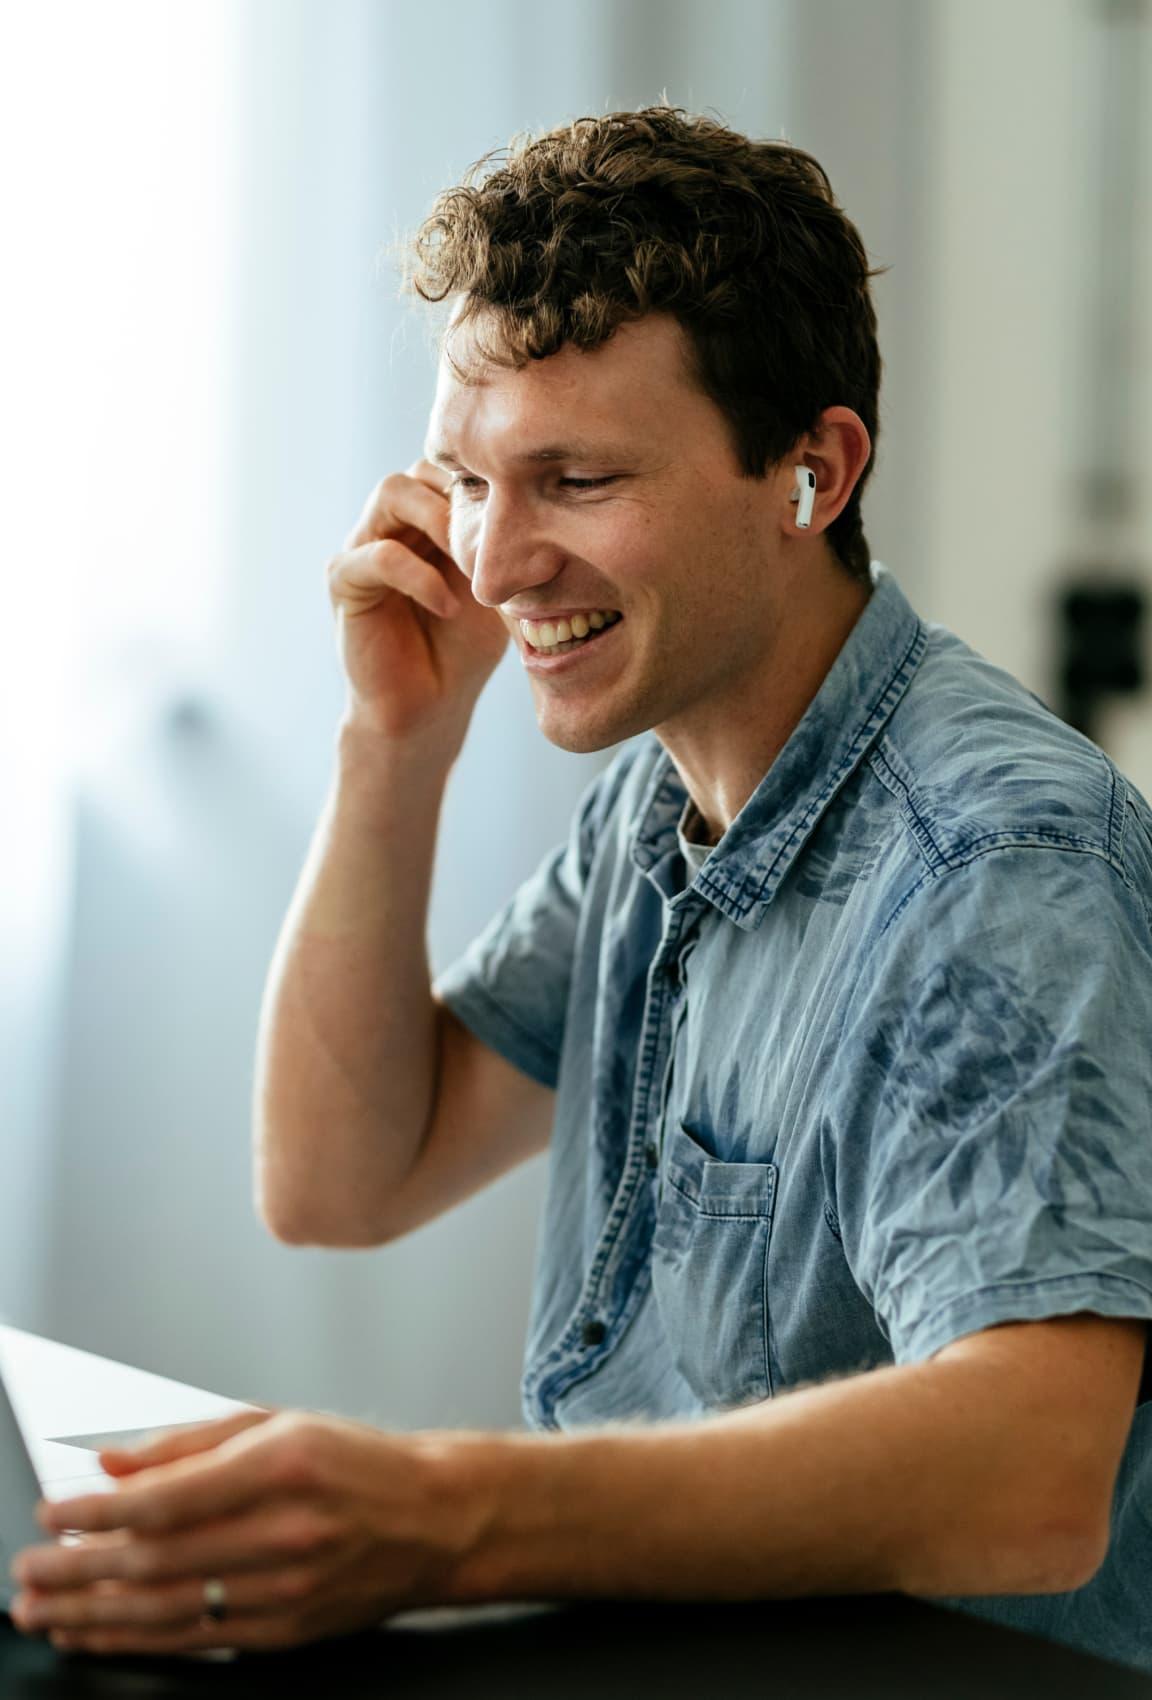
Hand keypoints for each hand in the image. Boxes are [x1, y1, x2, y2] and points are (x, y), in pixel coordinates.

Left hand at [8, 1408, 480, 1655]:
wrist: (434, 1519)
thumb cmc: (357, 1462)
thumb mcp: (280, 1422)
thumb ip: (190, 1442)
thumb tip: (114, 1463)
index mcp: (281, 1464)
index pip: (167, 1498)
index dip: (97, 1513)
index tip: (51, 1513)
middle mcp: (284, 1530)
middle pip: (157, 1561)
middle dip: (78, 1571)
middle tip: (29, 1572)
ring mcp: (286, 1590)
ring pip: (167, 1610)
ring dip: (93, 1615)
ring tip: (44, 1611)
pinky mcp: (285, 1631)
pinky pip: (196, 1640)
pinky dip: (137, 1639)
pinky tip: (98, 1635)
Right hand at [329, 461, 508, 742]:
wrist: (429, 708)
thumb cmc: (464, 650)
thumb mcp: (498, 589)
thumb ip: (506, 547)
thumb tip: (549, 509)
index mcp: (425, 520)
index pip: (449, 468)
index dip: (484, 484)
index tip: (522, 520)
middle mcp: (390, 524)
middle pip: (419, 467)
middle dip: (462, 496)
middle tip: (497, 539)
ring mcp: (363, 548)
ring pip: (392, 492)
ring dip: (439, 521)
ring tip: (472, 565)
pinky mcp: (344, 582)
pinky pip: (378, 555)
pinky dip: (419, 576)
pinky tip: (448, 607)